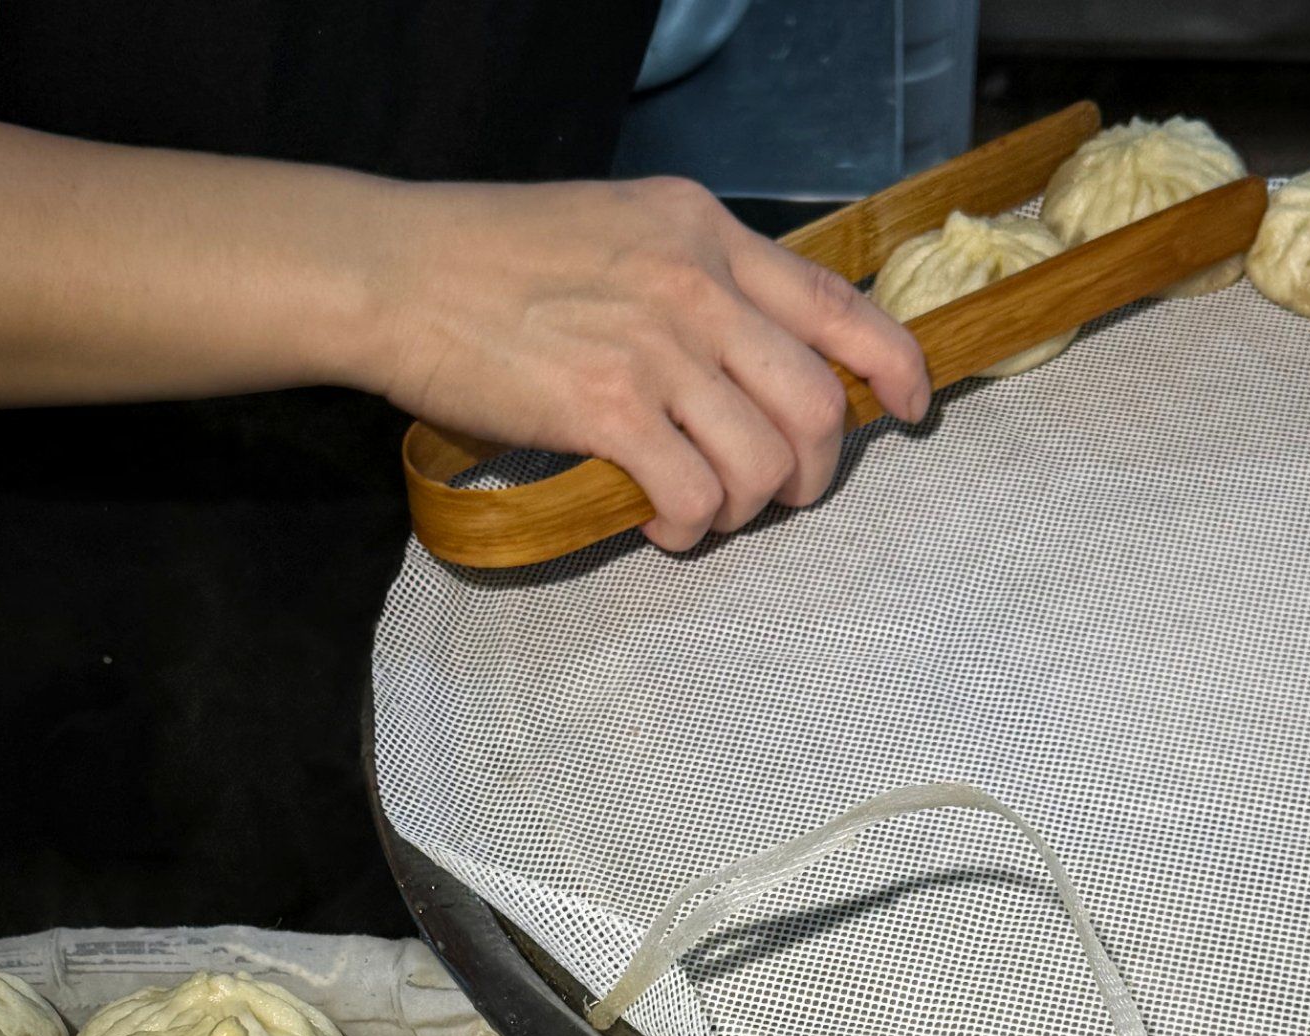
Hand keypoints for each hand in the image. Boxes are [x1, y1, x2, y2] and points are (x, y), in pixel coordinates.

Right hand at [350, 175, 932, 550]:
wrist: (400, 273)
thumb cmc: (494, 261)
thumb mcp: (619, 234)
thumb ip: (692, 283)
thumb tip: (745, 366)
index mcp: (707, 233)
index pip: (838, 304)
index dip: (892, 367)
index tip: (909, 410)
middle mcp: (697, 284)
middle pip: (816, 405)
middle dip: (813, 475)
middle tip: (778, 499)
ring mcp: (657, 346)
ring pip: (764, 462)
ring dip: (744, 511)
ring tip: (702, 512)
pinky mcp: (609, 407)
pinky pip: (695, 494)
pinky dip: (690, 528)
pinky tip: (663, 525)